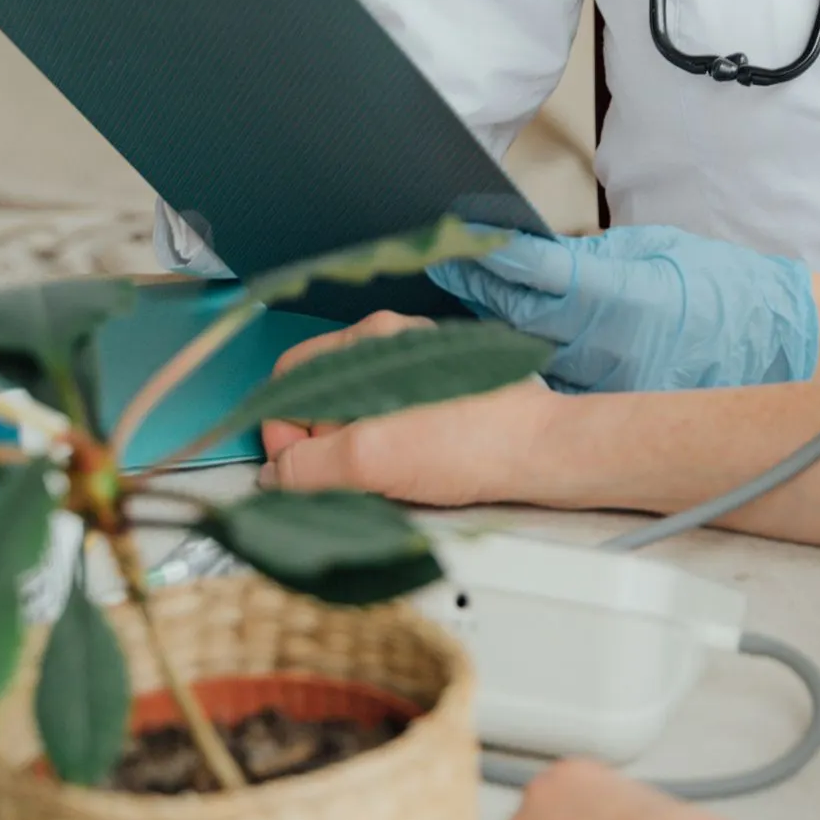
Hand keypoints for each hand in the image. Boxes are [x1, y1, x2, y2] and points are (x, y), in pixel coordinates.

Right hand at [259, 311, 561, 505]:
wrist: (544, 454)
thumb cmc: (470, 445)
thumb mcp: (370, 458)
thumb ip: (306, 466)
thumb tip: (274, 477)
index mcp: (368, 341)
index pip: (288, 381)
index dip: (282, 433)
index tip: (295, 472)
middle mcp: (389, 345)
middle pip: (317, 401)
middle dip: (320, 447)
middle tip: (350, 479)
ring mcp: (414, 369)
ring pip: (351, 417)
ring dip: (351, 455)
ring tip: (383, 478)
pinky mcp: (436, 396)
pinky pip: (383, 424)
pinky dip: (381, 453)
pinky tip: (403, 473)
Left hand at [432, 224, 819, 392]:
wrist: (776, 349)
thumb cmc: (725, 293)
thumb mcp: (658, 251)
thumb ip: (592, 256)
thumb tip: (527, 252)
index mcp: (629, 301)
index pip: (543, 277)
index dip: (494, 258)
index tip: (457, 239)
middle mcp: (612, 351)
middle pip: (522, 322)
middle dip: (477, 294)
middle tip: (440, 267)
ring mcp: (608, 389)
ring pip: (528, 358)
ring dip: (485, 333)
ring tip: (452, 305)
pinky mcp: (607, 413)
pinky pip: (550, 384)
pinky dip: (517, 362)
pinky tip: (489, 347)